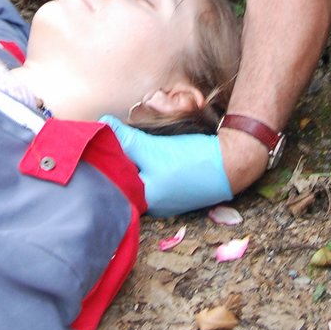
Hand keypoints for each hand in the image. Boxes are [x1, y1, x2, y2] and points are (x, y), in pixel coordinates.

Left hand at [101, 117, 232, 216]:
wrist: (232, 161)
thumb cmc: (192, 159)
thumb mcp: (154, 149)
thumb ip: (126, 139)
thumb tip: (102, 124)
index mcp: (145, 200)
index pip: (115, 182)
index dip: (105, 162)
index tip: (98, 144)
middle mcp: (155, 205)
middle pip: (127, 182)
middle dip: (119, 162)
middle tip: (111, 141)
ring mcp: (169, 199)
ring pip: (142, 179)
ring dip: (134, 163)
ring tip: (128, 143)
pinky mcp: (180, 190)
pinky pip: (157, 178)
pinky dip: (150, 166)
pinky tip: (150, 151)